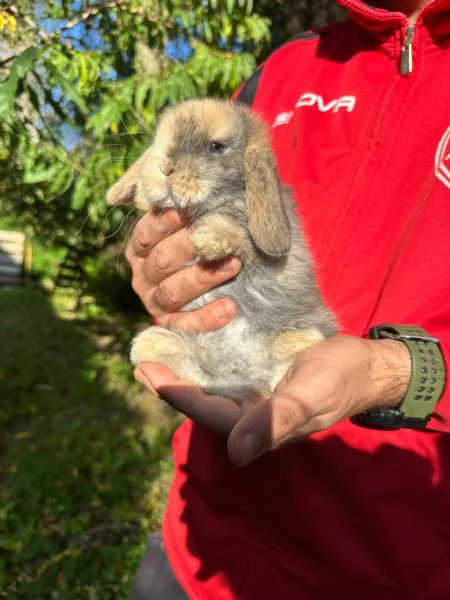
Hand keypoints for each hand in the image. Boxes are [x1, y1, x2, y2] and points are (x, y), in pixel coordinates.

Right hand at [126, 209, 241, 331]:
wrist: (194, 294)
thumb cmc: (190, 249)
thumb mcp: (180, 229)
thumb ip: (177, 211)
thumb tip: (178, 183)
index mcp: (140, 252)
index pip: (144, 236)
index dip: (160, 224)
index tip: (179, 211)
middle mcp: (144, 277)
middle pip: (162, 261)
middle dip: (187, 247)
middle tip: (212, 234)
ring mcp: (156, 303)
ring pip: (174, 291)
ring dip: (203, 277)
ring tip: (233, 264)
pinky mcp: (172, 323)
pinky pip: (187, 323)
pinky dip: (207, 317)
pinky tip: (230, 308)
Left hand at [134, 335, 411, 465]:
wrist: (365, 365)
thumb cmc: (341, 378)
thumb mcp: (311, 395)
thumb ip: (276, 421)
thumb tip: (238, 453)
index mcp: (258, 422)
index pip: (206, 411)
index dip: (175, 392)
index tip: (147, 370)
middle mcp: (251, 412)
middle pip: (202, 401)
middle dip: (171, 382)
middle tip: (141, 358)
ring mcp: (256, 395)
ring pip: (211, 387)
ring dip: (184, 370)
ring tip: (158, 349)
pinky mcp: (262, 378)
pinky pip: (227, 372)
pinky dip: (206, 360)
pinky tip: (194, 343)